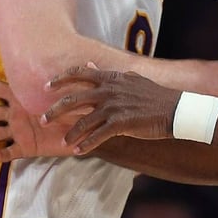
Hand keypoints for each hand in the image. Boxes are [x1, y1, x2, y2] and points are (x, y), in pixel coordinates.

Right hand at [0, 73, 73, 160]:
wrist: (78, 132)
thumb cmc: (70, 109)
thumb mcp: (70, 94)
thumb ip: (73, 81)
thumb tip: (92, 61)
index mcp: (21, 98)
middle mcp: (15, 114)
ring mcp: (18, 132)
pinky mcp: (25, 148)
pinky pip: (11, 151)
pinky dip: (2, 154)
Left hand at [40, 66, 180, 154]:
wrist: (174, 109)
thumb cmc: (152, 95)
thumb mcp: (130, 79)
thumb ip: (108, 74)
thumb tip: (90, 66)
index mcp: (111, 77)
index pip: (79, 73)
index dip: (60, 78)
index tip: (46, 86)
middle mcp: (109, 90)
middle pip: (73, 99)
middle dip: (55, 110)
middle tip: (43, 119)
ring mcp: (114, 107)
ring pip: (83, 122)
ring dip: (71, 134)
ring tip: (64, 143)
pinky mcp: (121, 123)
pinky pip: (97, 136)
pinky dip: (86, 144)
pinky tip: (79, 151)